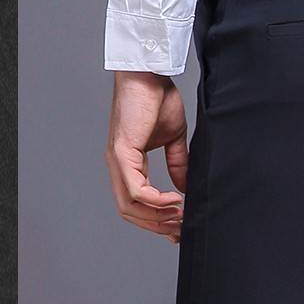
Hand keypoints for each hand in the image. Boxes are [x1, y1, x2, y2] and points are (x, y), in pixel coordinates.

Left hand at [105, 72, 187, 242]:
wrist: (150, 75)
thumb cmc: (158, 98)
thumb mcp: (174, 139)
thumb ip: (178, 164)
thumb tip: (185, 187)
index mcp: (129, 163)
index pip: (136, 202)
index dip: (156, 219)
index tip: (178, 227)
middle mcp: (118, 166)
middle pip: (130, 211)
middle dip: (157, 225)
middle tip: (181, 229)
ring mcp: (117, 161)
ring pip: (129, 205)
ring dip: (156, 216)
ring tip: (180, 215)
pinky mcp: (122, 153)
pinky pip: (135, 189)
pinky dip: (155, 200)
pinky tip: (173, 200)